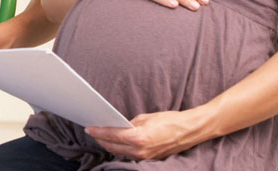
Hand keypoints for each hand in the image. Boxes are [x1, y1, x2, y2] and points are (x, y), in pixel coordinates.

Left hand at [86, 110, 206, 159]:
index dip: (98, 132)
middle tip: (91, 131)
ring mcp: (145, 157)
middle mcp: (140, 151)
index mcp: (139, 138)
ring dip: (108, 145)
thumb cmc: (169, 121)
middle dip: (100, 139)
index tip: (88, 127)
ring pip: (119, 153)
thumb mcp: (146, 118)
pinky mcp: (149, 159)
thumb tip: (117, 126)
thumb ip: (130, 124)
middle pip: (112, 146)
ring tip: (99, 136)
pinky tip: (114, 142)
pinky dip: (119, 149)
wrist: (189, 131)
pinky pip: (129, 155)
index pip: (112, 135)